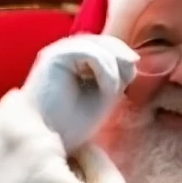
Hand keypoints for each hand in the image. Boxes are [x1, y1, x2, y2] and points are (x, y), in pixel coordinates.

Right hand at [25, 34, 138, 153]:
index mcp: (78, 59)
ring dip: (114, 71)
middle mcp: (67, 50)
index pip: (109, 46)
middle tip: (123, 86)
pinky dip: (106, 72)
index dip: (123, 59)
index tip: (127, 84)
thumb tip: (133, 57)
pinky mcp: (55, 56)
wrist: (48, 139)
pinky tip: (106, 92)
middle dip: (121, 62)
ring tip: (111, 94)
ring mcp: (60, 51)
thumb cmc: (73, 124)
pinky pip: (90, 53)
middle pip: (107, 42)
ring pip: (100, 46)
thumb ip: (118, 76)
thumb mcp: (105, 97)